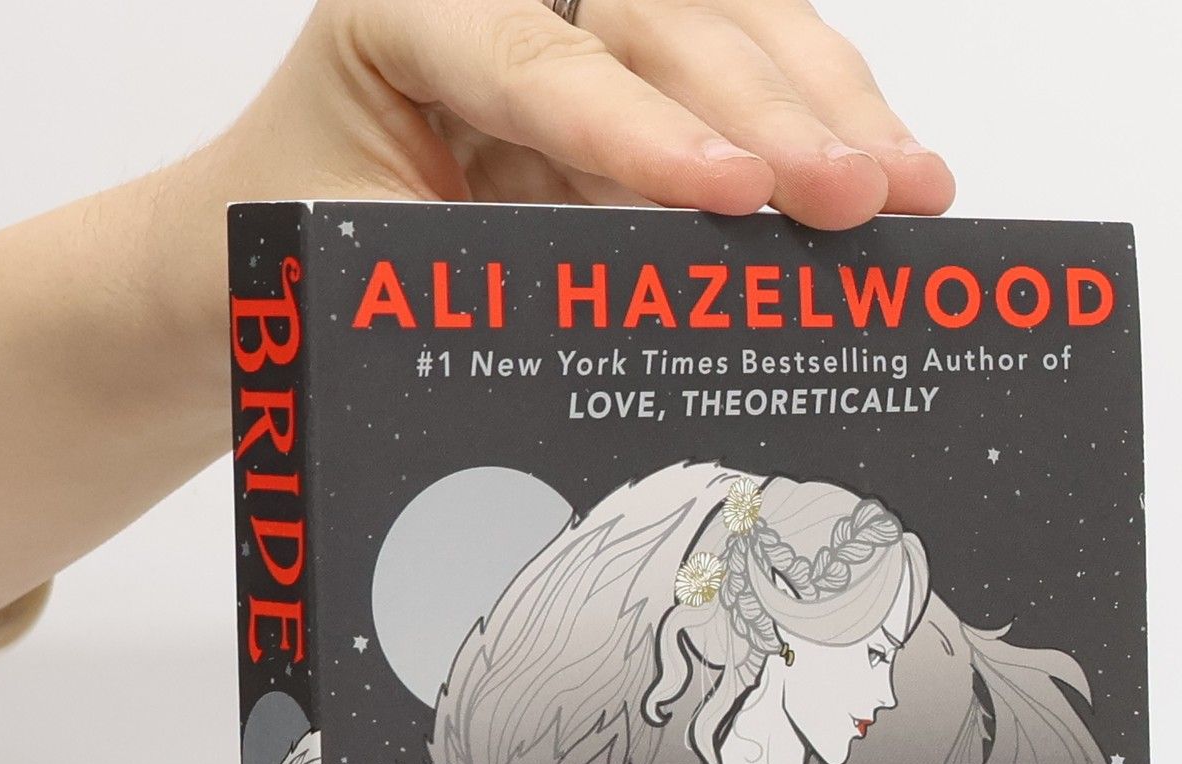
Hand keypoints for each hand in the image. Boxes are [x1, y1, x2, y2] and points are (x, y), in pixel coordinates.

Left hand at [209, 0, 954, 232]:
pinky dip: (815, 126)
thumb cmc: (299, 237)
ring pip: (724, 26)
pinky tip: (889, 169)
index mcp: (404, 6)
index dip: (643, 128)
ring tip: (910, 189)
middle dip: (771, 113)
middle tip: (858, 196)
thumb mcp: (357, 256)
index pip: (537, 59)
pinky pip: (738, 79)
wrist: (271, 233)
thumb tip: (620, 316)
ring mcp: (575, 17)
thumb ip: (468, 267)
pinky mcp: (628, 69)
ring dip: (826, 108)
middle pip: (660, 18)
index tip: (734, 193)